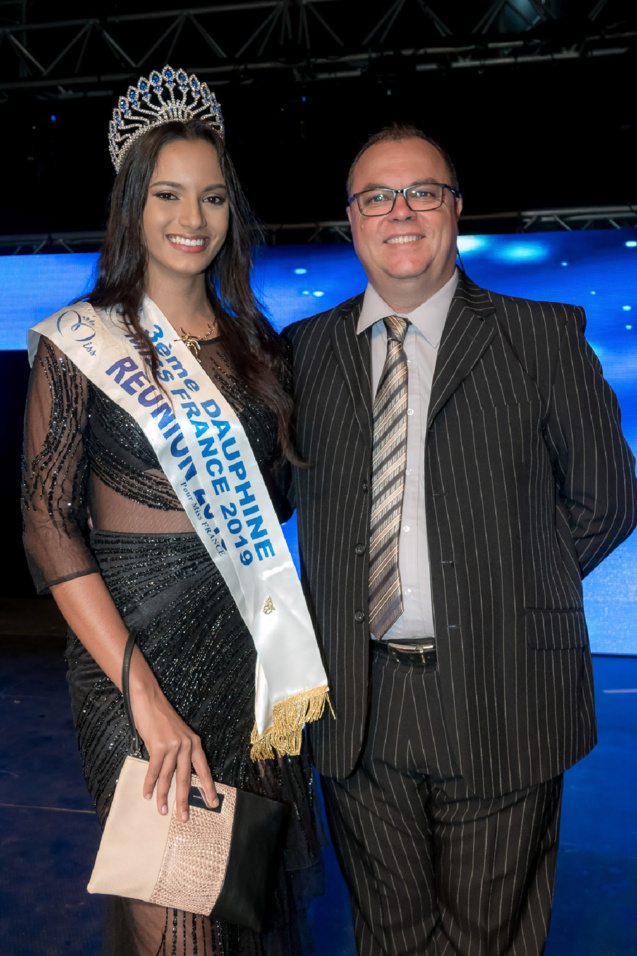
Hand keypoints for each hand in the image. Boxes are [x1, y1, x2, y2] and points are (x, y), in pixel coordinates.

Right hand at [130, 676, 217, 822]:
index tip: (212, 803)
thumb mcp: (177, 734)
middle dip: (185, 800)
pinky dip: (150, 784)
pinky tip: (147, 794)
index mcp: (194, 743)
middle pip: (186, 778)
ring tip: (162, 811)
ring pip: (168, 778)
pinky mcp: (158, 746)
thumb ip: (179, 752)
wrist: (149, 700)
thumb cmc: (161, 718)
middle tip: (184, 818)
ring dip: (163, 796)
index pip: (203, 769)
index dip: (208, 787)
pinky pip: (154, 770)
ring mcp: (173, 746)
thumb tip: (175, 775)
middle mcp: (187, 745)